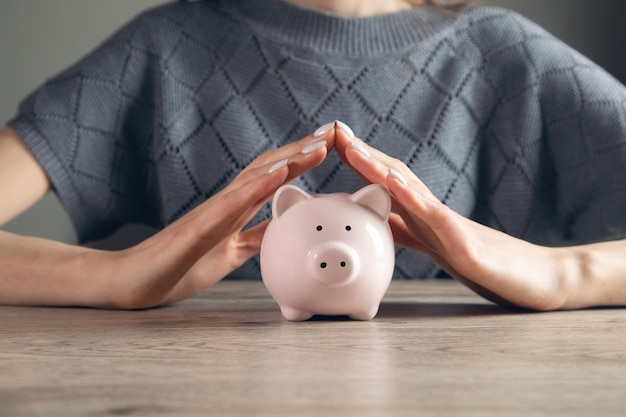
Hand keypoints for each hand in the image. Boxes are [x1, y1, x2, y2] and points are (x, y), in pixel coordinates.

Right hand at [98, 131, 333, 308]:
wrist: (131, 281)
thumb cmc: (177, 266)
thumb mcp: (230, 253)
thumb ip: (254, 238)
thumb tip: (282, 229)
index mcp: (234, 211)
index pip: (272, 176)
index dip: (301, 159)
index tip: (331, 144)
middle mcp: (224, 204)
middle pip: (268, 167)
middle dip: (303, 148)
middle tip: (336, 130)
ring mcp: (210, 214)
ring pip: (253, 178)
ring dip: (287, 160)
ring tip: (318, 144)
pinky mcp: (195, 231)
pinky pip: (229, 207)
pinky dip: (256, 188)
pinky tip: (278, 174)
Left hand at [335, 133, 573, 310]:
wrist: (541, 281)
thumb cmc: (490, 266)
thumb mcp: (440, 249)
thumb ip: (410, 233)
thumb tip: (379, 223)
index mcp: (426, 219)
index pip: (388, 184)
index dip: (360, 162)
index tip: (331, 143)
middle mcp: (436, 215)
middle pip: (395, 176)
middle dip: (362, 153)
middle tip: (333, 129)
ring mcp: (452, 228)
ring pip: (412, 191)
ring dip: (379, 167)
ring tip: (352, 147)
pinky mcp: (468, 247)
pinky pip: (437, 220)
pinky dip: (413, 200)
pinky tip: (393, 184)